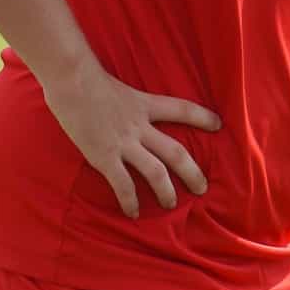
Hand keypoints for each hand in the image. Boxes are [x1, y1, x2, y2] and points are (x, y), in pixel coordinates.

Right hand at [41, 59, 220, 217]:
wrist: (71, 80)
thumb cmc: (84, 76)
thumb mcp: (114, 84)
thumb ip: (121, 99)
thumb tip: (116, 104)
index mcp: (143, 104)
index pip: (181, 109)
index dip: (201, 117)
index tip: (218, 124)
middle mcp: (139, 126)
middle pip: (176, 151)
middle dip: (192, 172)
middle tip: (202, 188)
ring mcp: (124, 142)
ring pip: (156, 172)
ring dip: (166, 191)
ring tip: (171, 205)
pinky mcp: (105, 156)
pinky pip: (123, 184)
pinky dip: (129, 200)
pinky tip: (132, 212)